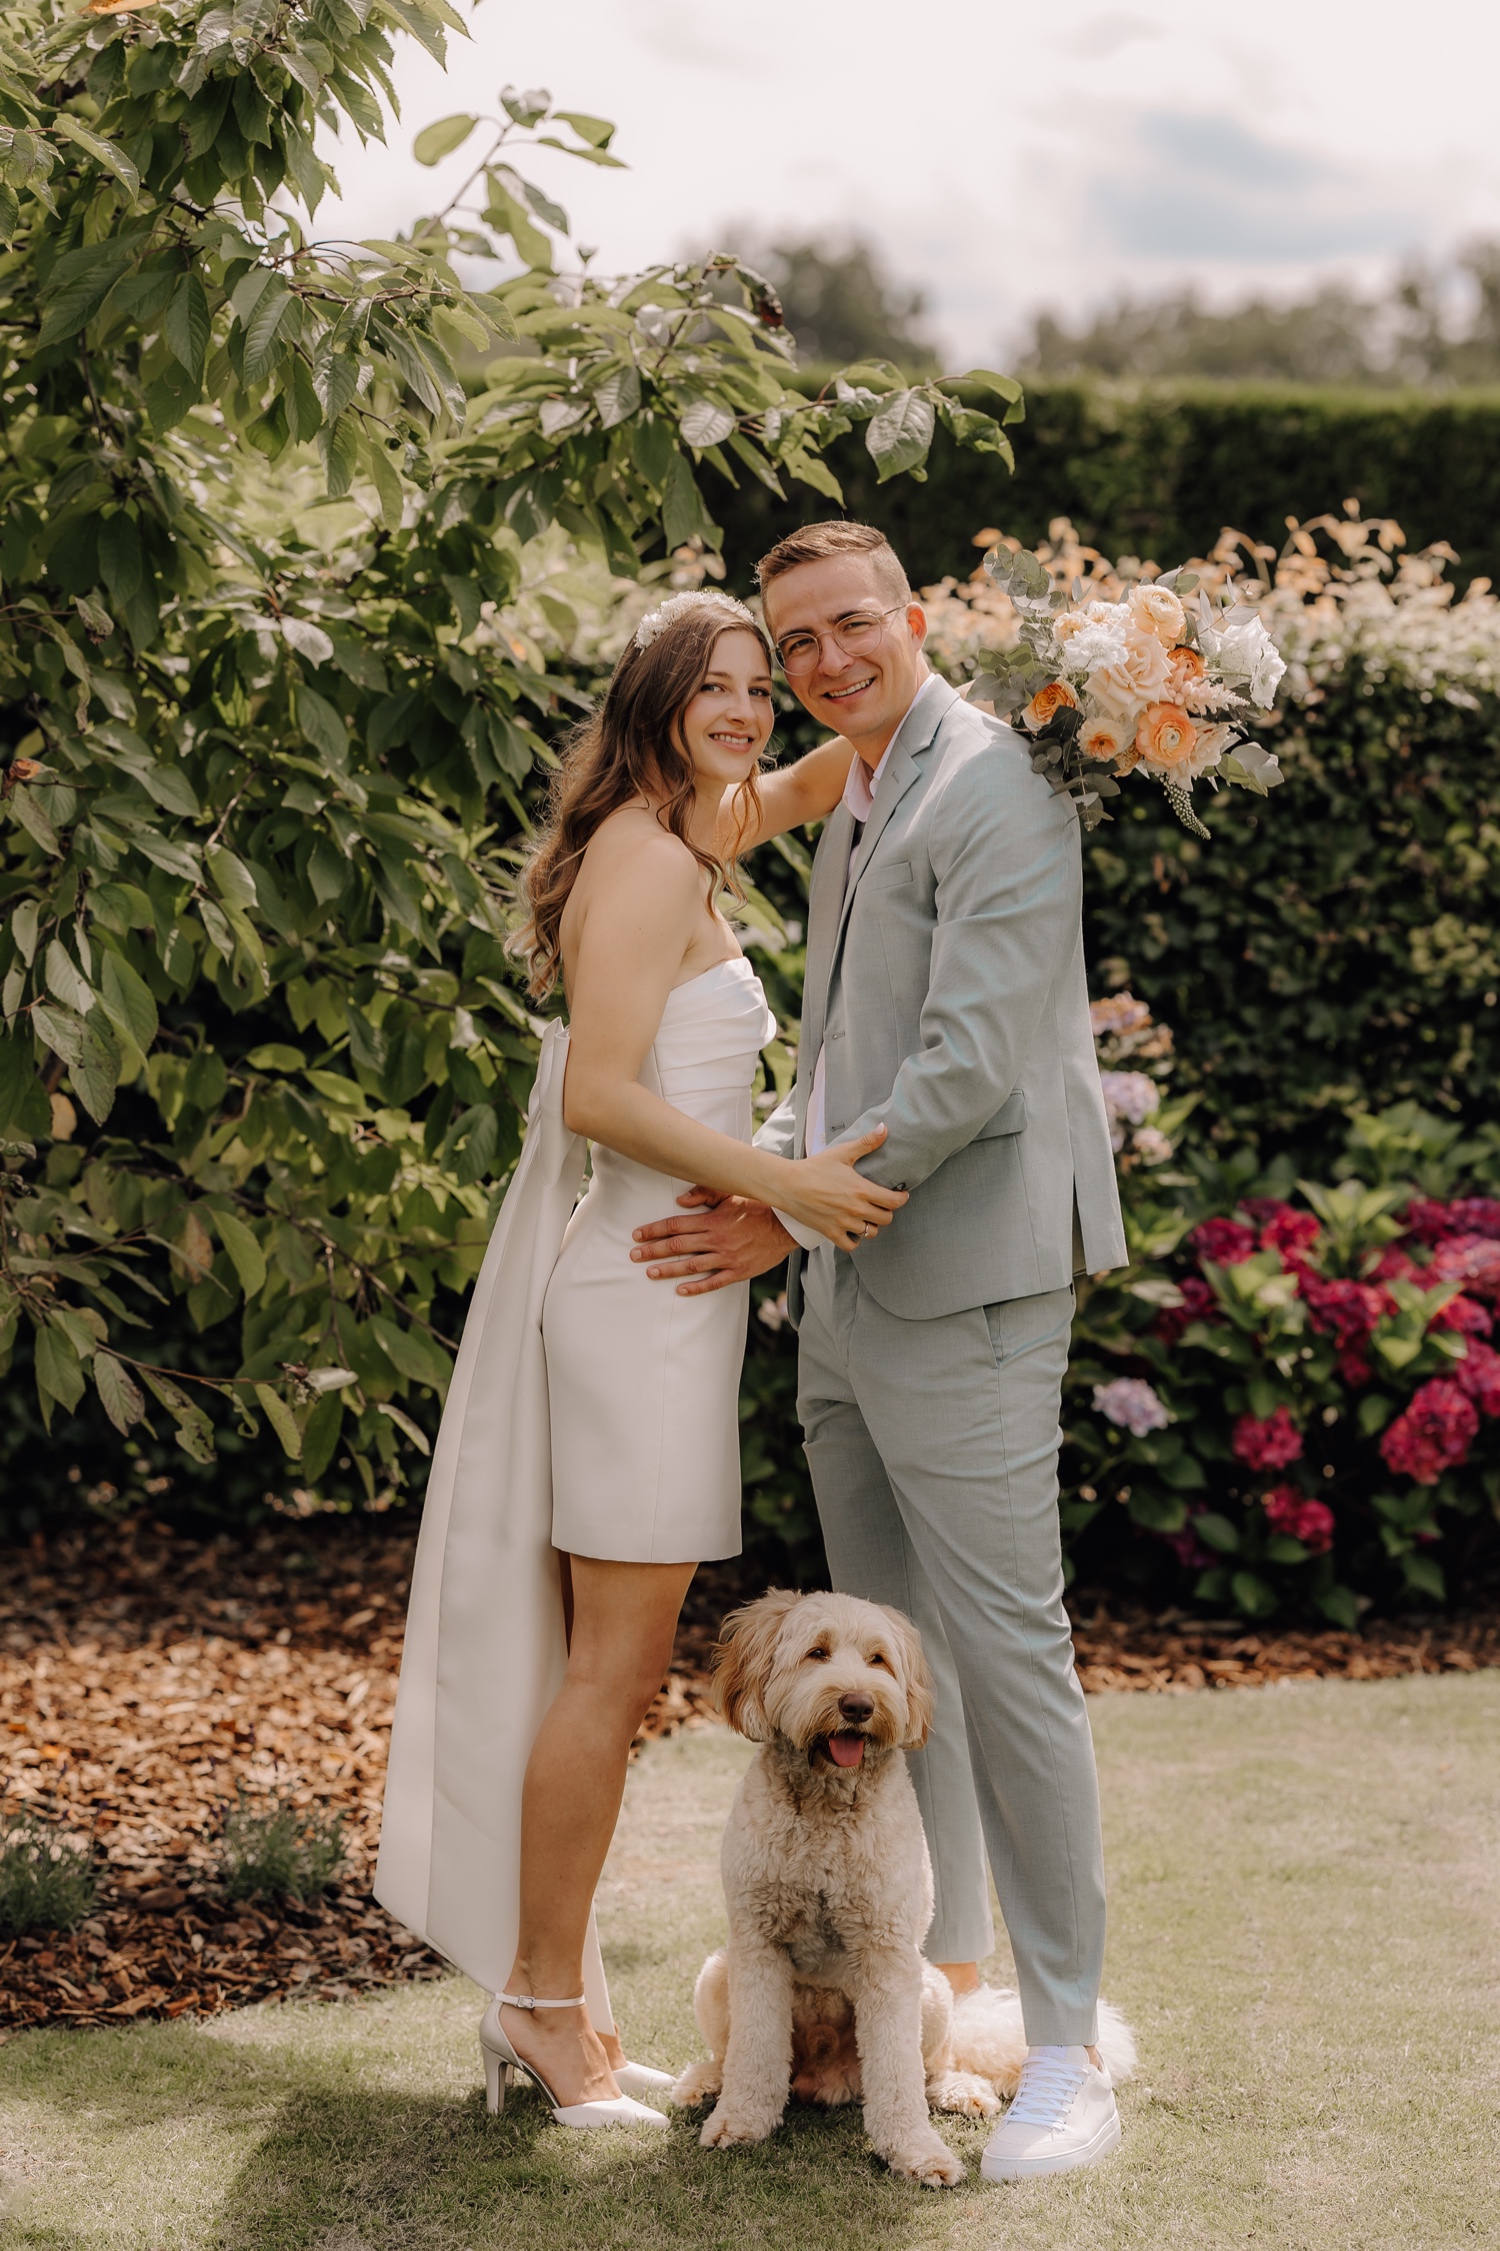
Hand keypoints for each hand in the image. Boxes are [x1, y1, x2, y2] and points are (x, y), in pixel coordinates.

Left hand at [632, 1193, 794, 1295]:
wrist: (786, 1225)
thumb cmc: (757, 1206)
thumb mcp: (731, 1193)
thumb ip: (705, 1193)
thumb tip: (680, 1200)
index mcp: (712, 1220)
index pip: (675, 1225)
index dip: (654, 1230)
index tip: (637, 1235)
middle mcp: (716, 1239)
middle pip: (677, 1246)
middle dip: (653, 1250)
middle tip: (633, 1256)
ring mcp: (727, 1257)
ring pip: (691, 1265)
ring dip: (668, 1270)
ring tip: (650, 1273)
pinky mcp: (738, 1271)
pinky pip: (714, 1282)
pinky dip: (696, 1287)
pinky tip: (680, 1291)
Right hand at [778, 1125, 907, 1249]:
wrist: (788, 1184)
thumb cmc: (814, 1167)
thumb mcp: (842, 1153)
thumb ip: (866, 1143)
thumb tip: (885, 1128)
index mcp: (861, 1190)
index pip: (894, 1201)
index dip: (901, 1199)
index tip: (900, 1195)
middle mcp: (855, 1209)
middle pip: (885, 1219)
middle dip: (886, 1211)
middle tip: (881, 1204)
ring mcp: (843, 1223)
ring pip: (870, 1233)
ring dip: (871, 1225)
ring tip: (866, 1216)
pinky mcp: (831, 1233)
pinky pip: (851, 1245)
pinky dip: (855, 1240)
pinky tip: (852, 1230)